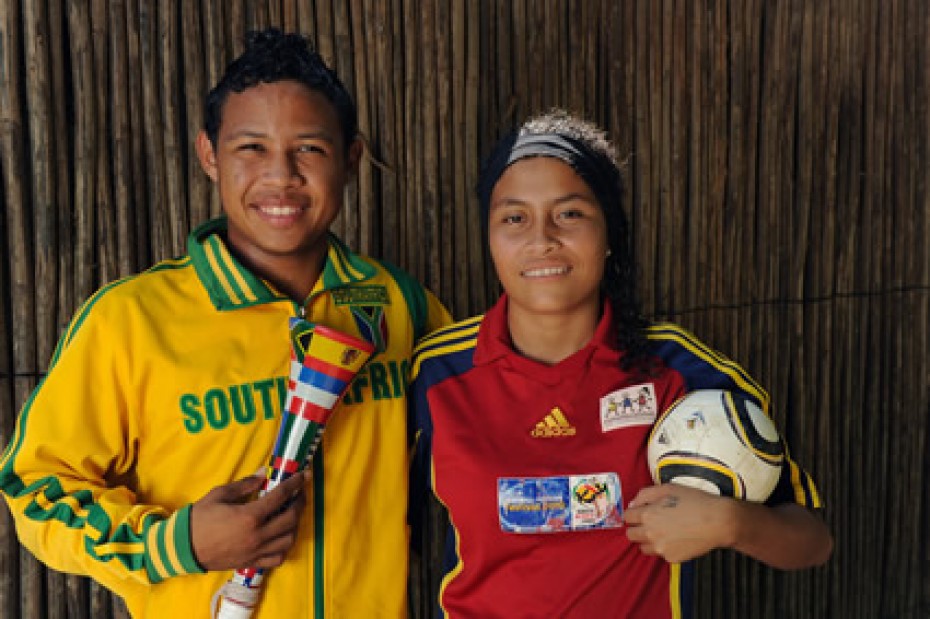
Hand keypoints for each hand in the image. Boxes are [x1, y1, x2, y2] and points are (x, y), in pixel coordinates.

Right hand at [189, 470, 308, 570]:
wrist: (183, 548)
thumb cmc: (199, 519)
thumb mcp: (219, 494)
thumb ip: (245, 484)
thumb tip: (263, 473)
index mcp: (250, 516)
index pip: (281, 496)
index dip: (295, 484)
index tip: (304, 475)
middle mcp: (258, 535)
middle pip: (291, 518)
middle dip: (300, 502)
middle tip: (299, 492)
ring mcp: (256, 551)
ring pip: (288, 539)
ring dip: (295, 524)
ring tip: (291, 513)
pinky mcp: (252, 562)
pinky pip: (277, 558)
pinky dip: (284, 546)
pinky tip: (282, 536)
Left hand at [623, 483, 735, 563]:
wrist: (718, 522)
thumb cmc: (694, 501)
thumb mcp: (668, 488)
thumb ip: (645, 494)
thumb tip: (632, 504)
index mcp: (647, 515)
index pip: (627, 517)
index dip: (634, 512)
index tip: (642, 511)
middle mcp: (650, 534)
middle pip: (630, 534)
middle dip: (637, 527)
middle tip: (650, 522)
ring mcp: (660, 548)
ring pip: (643, 547)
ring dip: (648, 540)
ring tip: (663, 531)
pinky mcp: (671, 558)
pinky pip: (660, 553)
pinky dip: (664, 547)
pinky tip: (677, 538)